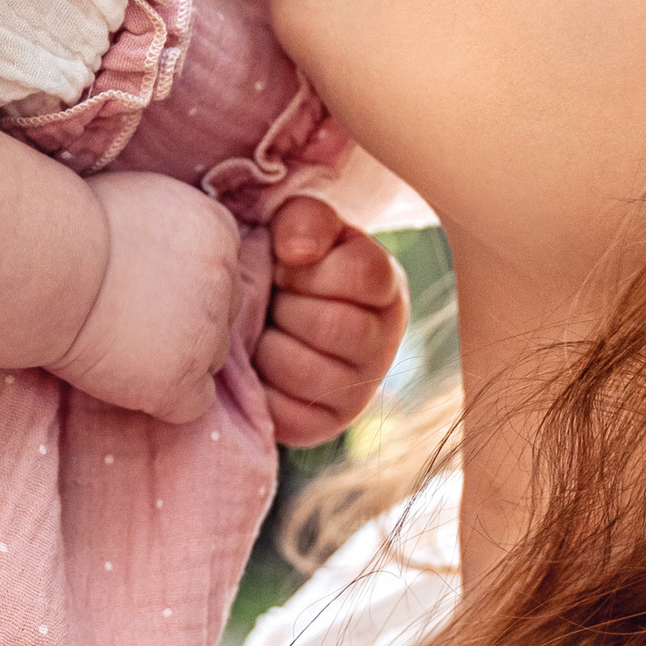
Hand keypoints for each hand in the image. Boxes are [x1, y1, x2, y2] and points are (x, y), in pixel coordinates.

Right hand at [53, 172, 242, 423]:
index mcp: (215, 229)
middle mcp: (223, 278)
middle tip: (130, 321)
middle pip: (222, 315)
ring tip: (121, 348)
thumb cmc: (68, 226)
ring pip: (211, 359)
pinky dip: (165, 399)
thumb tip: (167, 250)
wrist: (43, 264)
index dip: (182, 286)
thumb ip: (171, 227)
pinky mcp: (181, 379)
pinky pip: (194, 404)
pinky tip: (128, 380)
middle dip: (185, 321)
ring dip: (176, 359)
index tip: (144, 288)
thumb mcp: (138, 201)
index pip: (222, 271)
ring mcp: (206, 332)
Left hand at [254, 195, 408, 449]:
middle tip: (273, 298)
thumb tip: (298, 251)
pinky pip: (283, 410)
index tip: (285, 261)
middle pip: (330, 325)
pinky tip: (259, 364)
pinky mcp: (321, 426)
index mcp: (386, 287)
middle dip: (285, 304)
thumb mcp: (301, 226)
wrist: (269, 314)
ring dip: (267, 344)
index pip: (362, 273)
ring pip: (302, 370)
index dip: (309, 265)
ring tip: (266, 328)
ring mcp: (357, 390)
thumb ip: (306, 220)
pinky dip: (259, 385)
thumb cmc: (289, 263)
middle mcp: (383, 343)